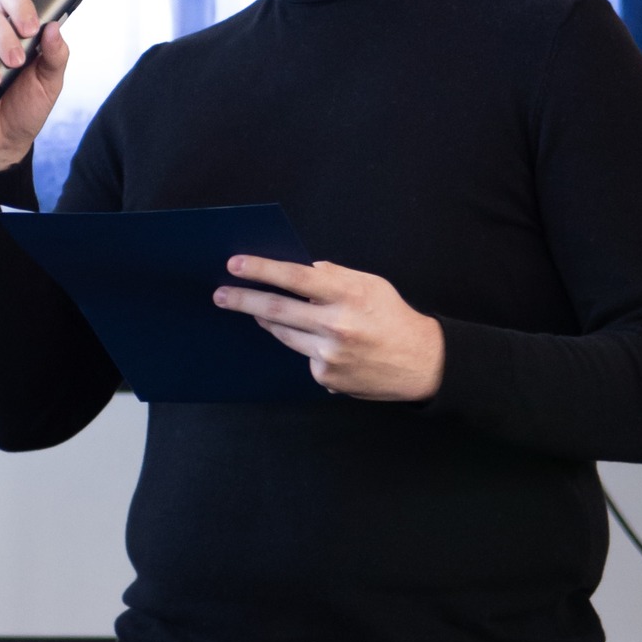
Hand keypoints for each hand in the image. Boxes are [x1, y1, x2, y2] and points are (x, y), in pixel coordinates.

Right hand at [0, 0, 69, 172]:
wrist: (3, 144)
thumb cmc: (27, 107)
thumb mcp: (51, 83)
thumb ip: (56, 55)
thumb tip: (55, 26)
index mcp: (24, 29)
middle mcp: (0, 33)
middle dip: (18, 7)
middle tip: (31, 30)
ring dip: (2, 37)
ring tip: (15, 63)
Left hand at [214, 255, 444, 400]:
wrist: (421, 363)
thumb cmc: (394, 317)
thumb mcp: (370, 284)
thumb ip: (335, 276)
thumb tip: (301, 270)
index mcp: (347, 294)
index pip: (295, 277)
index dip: (262, 270)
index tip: (235, 264)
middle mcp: (335, 325)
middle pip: (277, 310)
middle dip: (243, 300)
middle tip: (220, 294)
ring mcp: (329, 354)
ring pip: (284, 333)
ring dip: (266, 321)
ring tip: (253, 311)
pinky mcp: (326, 376)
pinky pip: (304, 355)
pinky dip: (306, 345)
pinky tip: (325, 344)